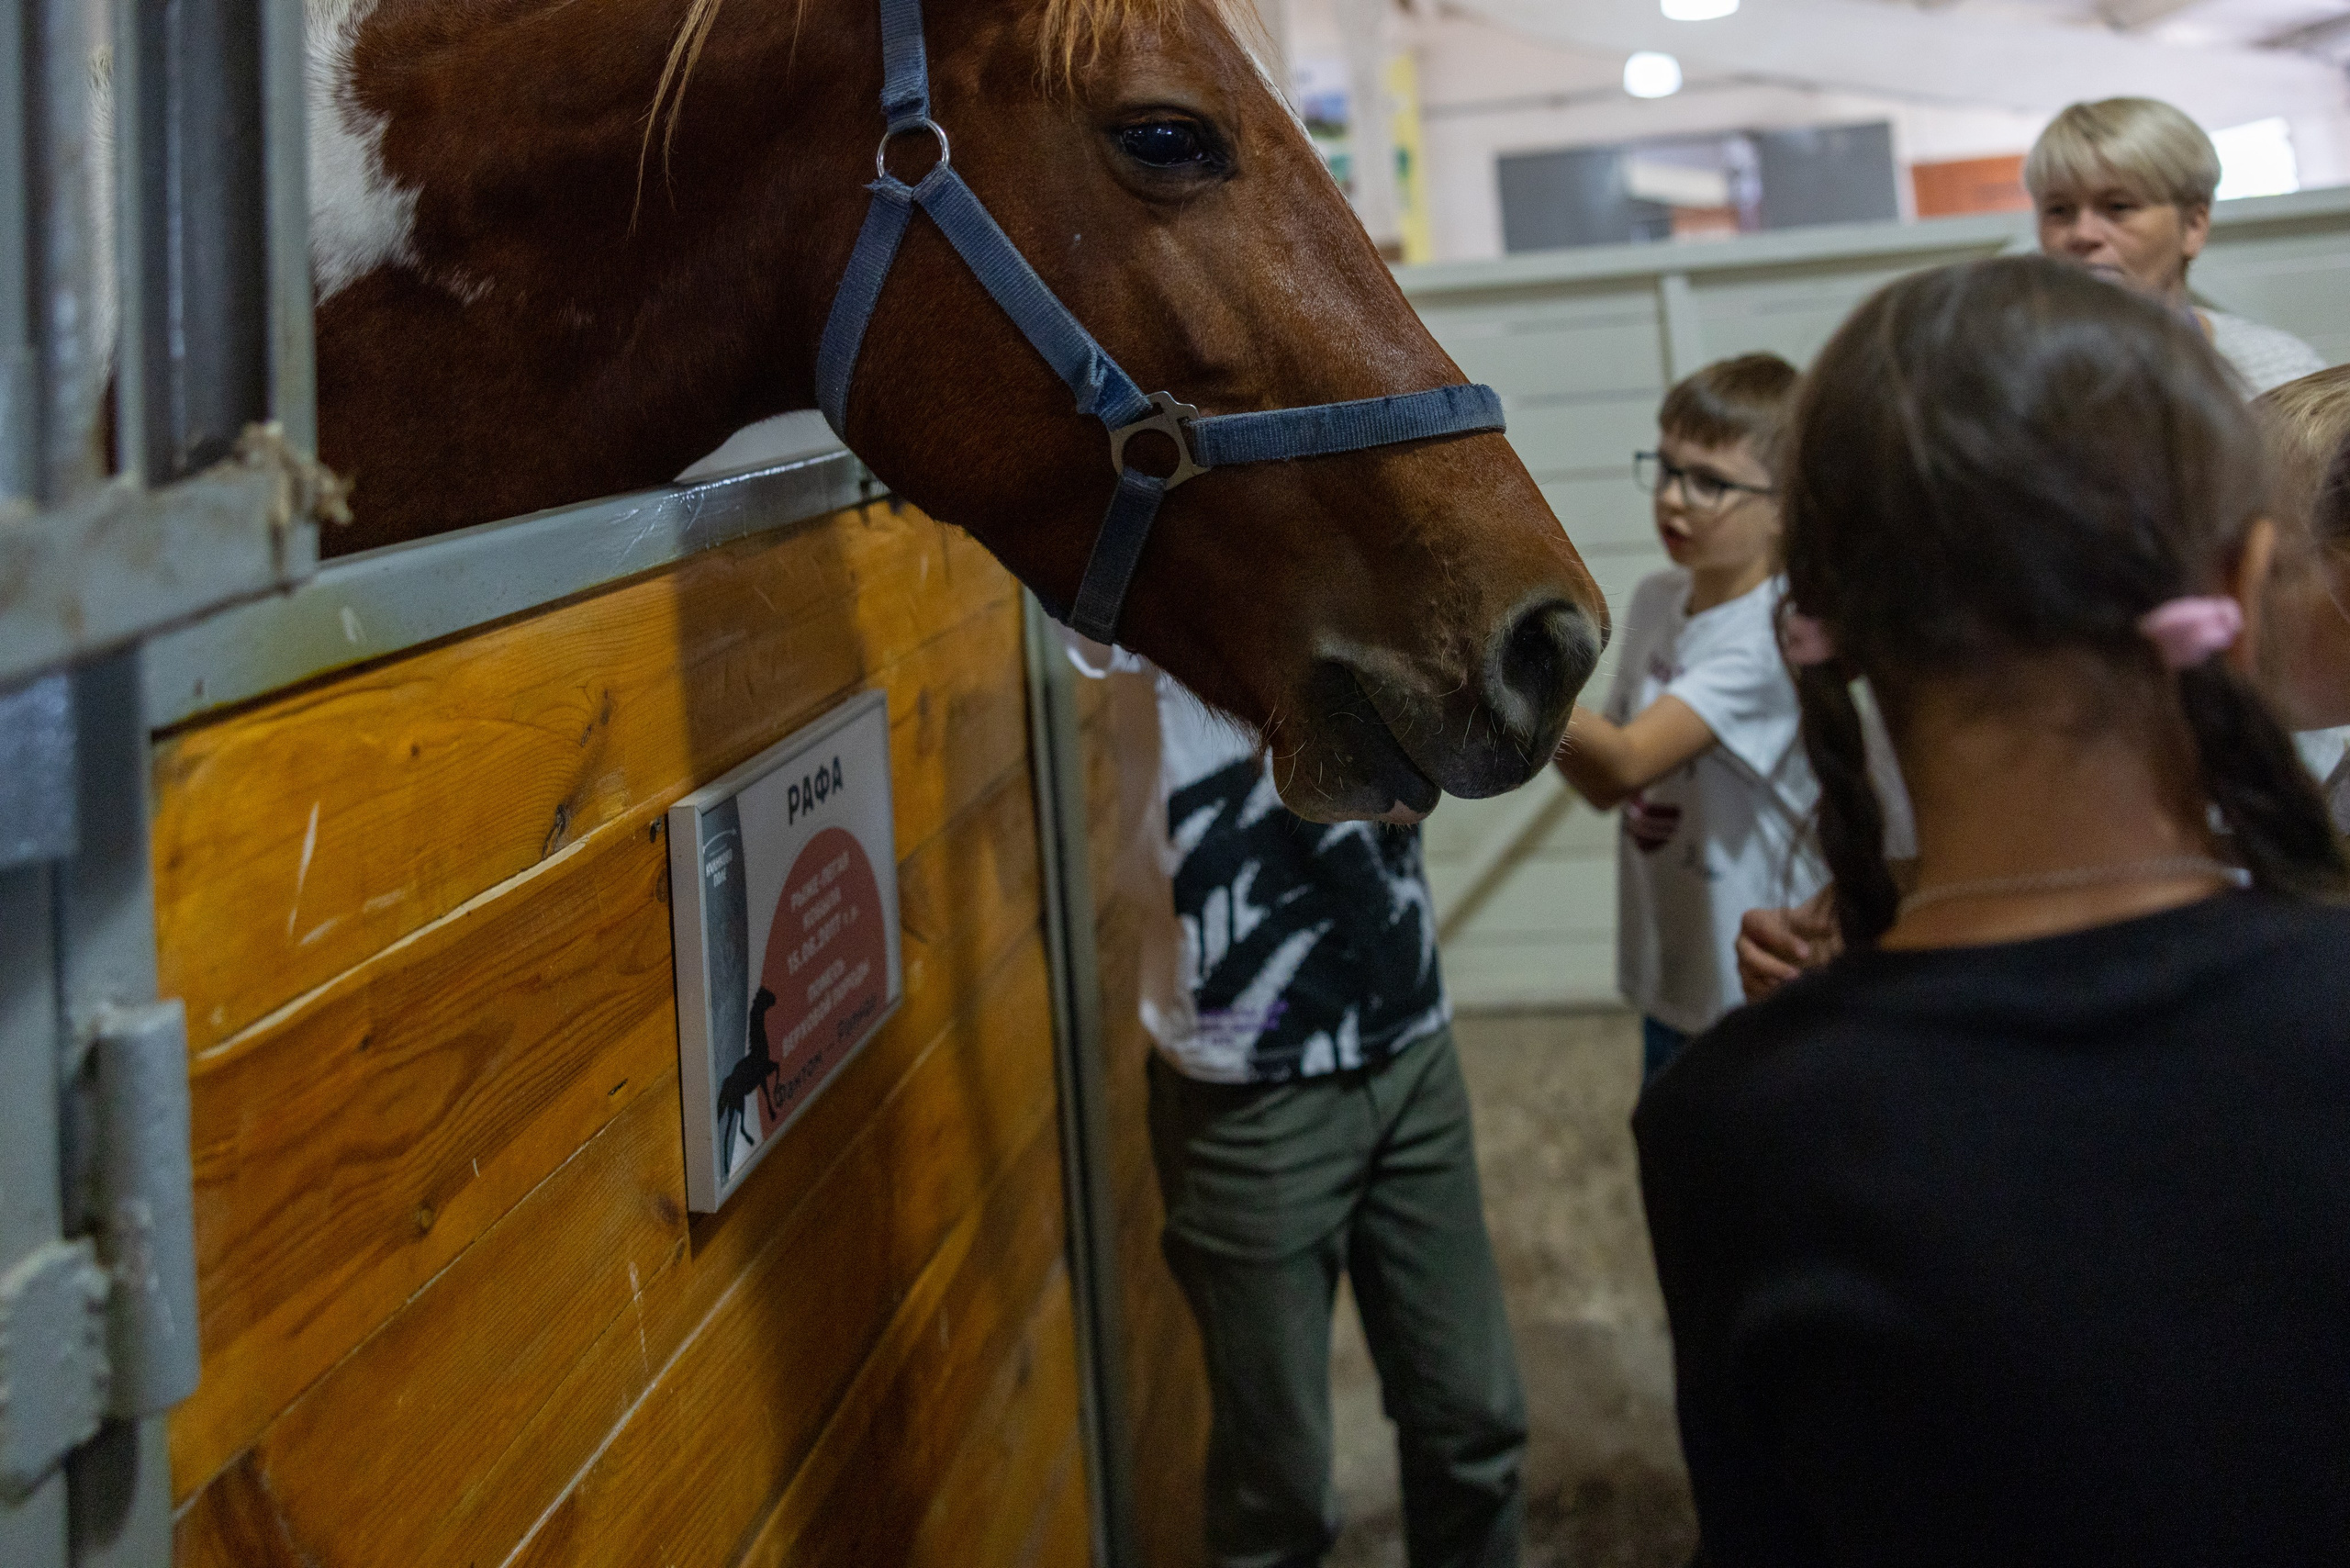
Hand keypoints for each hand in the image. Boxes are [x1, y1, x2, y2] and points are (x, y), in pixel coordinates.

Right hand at [1735, 887, 1839, 1002]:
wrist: (1800, 946)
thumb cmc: (1802, 929)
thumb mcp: (1810, 920)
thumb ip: (1816, 922)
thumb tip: (1829, 928)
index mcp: (1754, 921)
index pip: (1762, 929)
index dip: (1782, 941)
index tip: (1805, 952)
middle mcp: (1744, 944)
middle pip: (1749, 958)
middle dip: (1773, 968)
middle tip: (1797, 976)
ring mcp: (1744, 967)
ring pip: (1749, 980)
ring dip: (1771, 987)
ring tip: (1794, 991)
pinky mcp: (1749, 986)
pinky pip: (1752, 996)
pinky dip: (1767, 1000)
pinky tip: (1786, 1001)